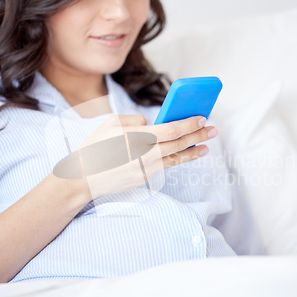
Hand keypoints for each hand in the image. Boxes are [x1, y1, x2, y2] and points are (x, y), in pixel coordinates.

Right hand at [73, 114, 217, 198]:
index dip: (189, 124)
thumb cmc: (95, 147)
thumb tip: (152, 123)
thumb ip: (135, 119)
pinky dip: (179, 159)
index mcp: (136, 136)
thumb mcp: (111, 123)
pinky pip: (165, 166)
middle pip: (178, 143)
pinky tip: (187, 154)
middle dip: (198, 135)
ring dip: (194, 150)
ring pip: (176, 157)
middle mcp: (144, 153)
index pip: (170, 129)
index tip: (202, 118)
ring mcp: (145, 168)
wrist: (83, 178)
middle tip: (213, 129)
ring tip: (206, 145)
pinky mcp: (144, 178)